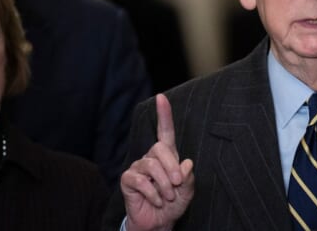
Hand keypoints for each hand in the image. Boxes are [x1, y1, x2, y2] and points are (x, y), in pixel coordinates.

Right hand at [121, 94, 194, 230]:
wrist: (159, 223)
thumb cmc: (173, 204)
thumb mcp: (187, 191)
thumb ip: (188, 177)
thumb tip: (186, 163)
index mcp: (167, 156)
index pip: (165, 132)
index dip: (164, 114)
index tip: (161, 97)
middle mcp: (151, 158)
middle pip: (160, 149)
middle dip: (172, 167)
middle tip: (177, 184)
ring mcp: (138, 167)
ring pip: (151, 166)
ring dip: (164, 184)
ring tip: (167, 197)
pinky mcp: (128, 180)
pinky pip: (141, 181)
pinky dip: (153, 193)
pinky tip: (156, 201)